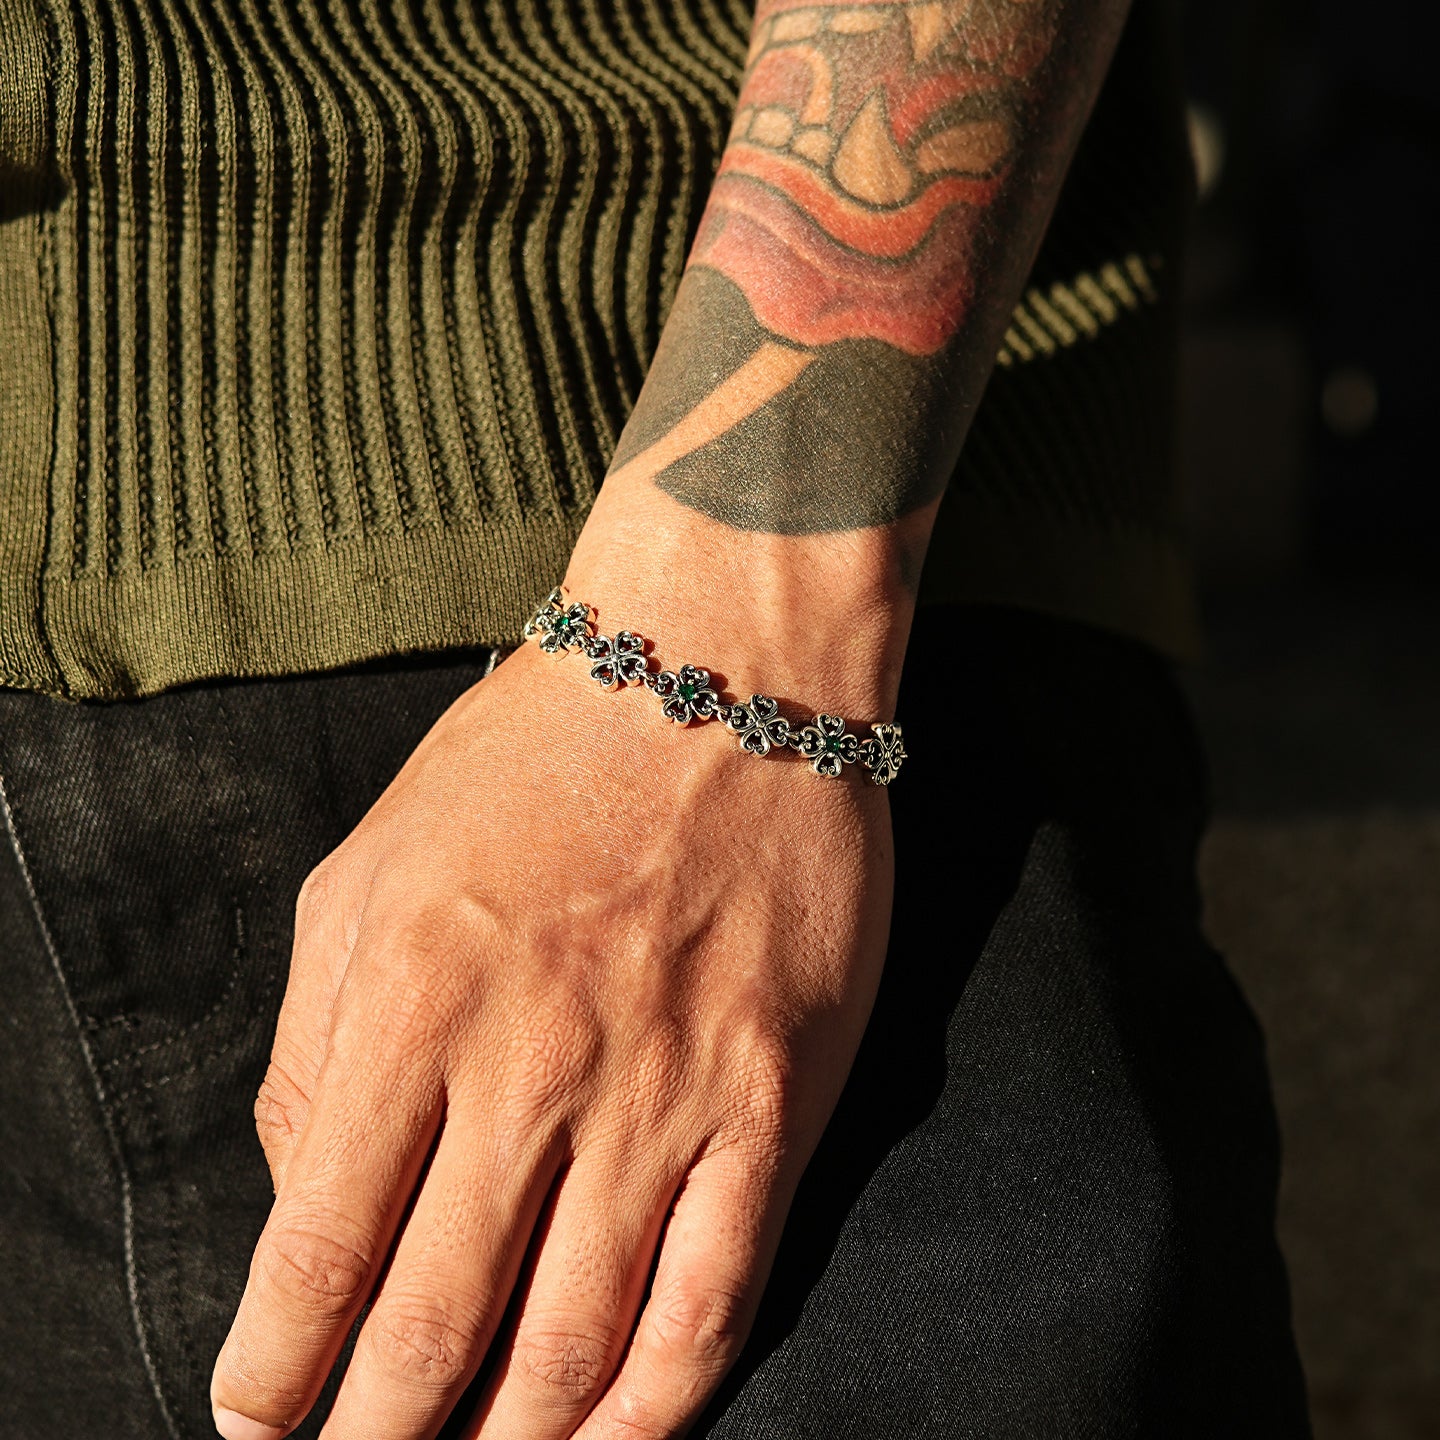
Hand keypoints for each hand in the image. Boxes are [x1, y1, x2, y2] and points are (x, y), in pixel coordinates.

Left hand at [209, 564, 896, 1439]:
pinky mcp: (774, 1102)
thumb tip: (300, 1202)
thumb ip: (314, 1043)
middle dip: (377, 1435)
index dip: (275, 1373)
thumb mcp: (368, 871)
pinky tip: (609, 1438)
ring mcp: (666, 1095)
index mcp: (412, 1005)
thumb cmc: (530, 765)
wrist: (715, 678)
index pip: (316, 1254)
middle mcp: (534, 1071)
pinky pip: (714, 1296)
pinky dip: (655, 1402)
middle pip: (435, 1327)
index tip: (258, 1420)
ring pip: (575, 1344)